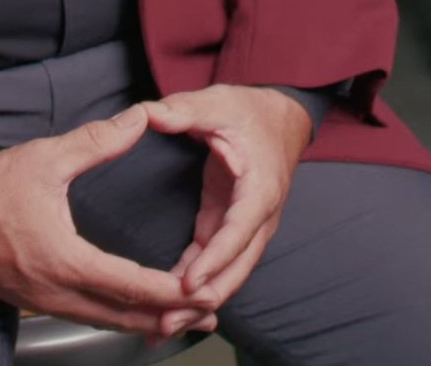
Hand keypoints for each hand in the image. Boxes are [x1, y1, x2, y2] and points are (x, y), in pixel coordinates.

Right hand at [0, 105, 215, 339]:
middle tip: (211, 311)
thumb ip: (96, 141)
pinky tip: (139, 314)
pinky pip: (89, 319)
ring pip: (107, 323)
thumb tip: (140, 118)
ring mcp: (44, 302)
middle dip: (171, 317)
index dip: (171, 291)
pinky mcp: (37, 303)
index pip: (128, 284)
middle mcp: (55, 290)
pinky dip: (121, 319)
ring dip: (149, 322)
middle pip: (124, 316)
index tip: (203, 288)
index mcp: (62, 258)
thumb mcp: (44, 158)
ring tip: (188, 316)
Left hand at [145, 84, 315, 308]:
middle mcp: (259, 216)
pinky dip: (193, 286)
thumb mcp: (218, 103)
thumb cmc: (251, 112)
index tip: (189, 284)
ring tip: (161, 327)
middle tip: (167, 321)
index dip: (215, 260)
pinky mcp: (229, 228)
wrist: (280, 118)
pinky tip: (168, 306)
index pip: (239, 231)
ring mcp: (246, 227)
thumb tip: (150, 114)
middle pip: (236, 268)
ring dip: (196, 302)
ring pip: (226, 275)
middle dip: (203, 299)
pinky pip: (212, 264)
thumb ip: (184, 109)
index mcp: (260, 188)